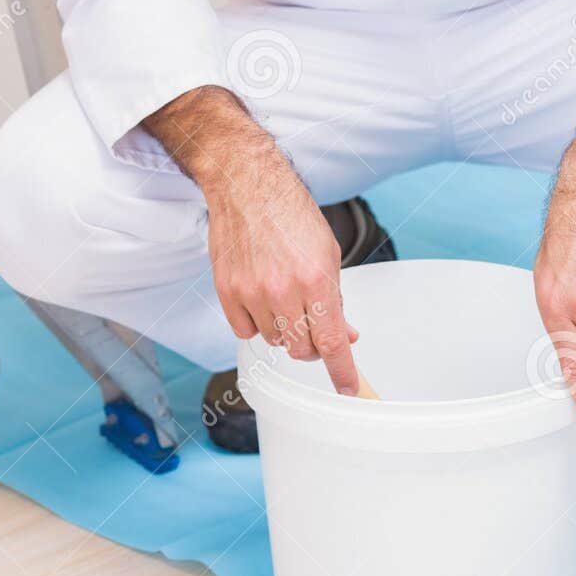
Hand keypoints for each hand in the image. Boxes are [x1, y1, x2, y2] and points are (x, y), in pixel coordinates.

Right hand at [141, 86, 359, 394]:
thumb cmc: (290, 212)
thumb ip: (335, 298)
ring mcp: (251, 292)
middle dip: (314, 344)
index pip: (331, 342)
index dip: (343, 372)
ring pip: (275, 341)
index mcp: (316, 278)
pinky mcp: (226, 290)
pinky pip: (245, 331)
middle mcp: (283, 290)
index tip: (349, 390)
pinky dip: (257, 324)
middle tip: (315, 323)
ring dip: (285, 330)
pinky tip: (261, 299)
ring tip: (284, 296)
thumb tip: (346, 335)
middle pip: (303, 349)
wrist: (246, 185)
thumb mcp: (329, 251)